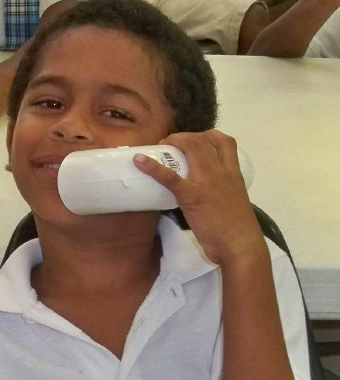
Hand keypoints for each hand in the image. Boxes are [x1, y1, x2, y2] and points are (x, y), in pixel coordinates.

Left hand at [133, 130, 262, 266]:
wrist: (240, 244)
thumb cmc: (238, 229)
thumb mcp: (234, 201)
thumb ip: (222, 193)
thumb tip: (207, 195)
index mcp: (234, 173)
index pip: (225, 142)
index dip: (208, 135)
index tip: (196, 140)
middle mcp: (221, 171)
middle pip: (202, 140)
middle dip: (184, 137)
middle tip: (170, 144)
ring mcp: (206, 181)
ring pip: (189, 148)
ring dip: (172, 142)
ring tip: (159, 147)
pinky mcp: (191, 195)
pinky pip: (169, 176)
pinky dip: (151, 166)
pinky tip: (138, 161)